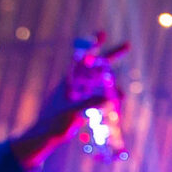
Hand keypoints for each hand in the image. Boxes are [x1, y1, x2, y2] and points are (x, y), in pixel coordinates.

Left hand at [9, 35, 129, 165]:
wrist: (44, 138)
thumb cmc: (53, 124)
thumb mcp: (72, 113)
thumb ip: (90, 104)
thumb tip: (111, 97)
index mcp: (69, 81)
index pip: (82, 59)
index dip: (92, 45)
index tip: (103, 33)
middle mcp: (77, 85)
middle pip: (96, 67)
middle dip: (111, 57)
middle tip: (127, 45)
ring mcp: (82, 96)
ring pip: (101, 84)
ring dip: (113, 85)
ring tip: (121, 94)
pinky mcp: (85, 107)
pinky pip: (101, 99)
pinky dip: (110, 99)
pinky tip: (117, 103)